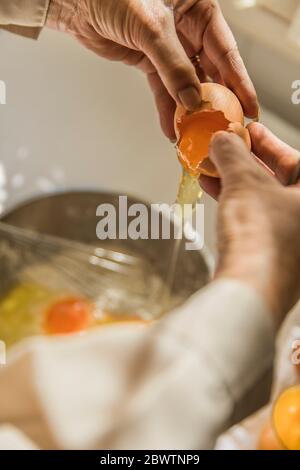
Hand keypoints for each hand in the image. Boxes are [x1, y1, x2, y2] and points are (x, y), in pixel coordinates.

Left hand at [46, 0, 257, 139]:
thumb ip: (173, 65)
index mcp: (199, 9)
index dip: (239, 82)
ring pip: (187, 83)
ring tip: (198, 133)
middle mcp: (189, 28)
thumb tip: (192, 100)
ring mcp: (170, 47)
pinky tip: (172, 127)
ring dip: (190, 109)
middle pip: (210, 70)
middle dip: (217, 100)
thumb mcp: (152, 27)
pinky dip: (167, 108)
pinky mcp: (151, 61)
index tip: (248, 107)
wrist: (77, 2)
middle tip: (226, 126)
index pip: (226, 50)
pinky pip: (164, 89)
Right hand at [205, 126, 299, 326]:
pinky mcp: (273, 255)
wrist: (250, 290)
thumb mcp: (245, 182)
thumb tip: (223, 139)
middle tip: (226, 148)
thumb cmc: (261, 237)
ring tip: (211, 167)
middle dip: (247, 161)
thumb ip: (233, 154)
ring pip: (263, 199)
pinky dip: (235, 203)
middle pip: (279, 179)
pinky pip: (255, 218)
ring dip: (235, 180)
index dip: (267, 141)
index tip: (246, 131)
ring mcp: (293, 239)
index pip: (295, 159)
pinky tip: (212, 189)